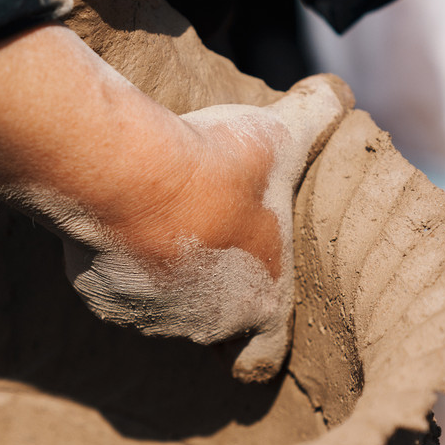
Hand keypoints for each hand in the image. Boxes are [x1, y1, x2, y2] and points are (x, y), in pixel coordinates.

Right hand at [62, 75, 351, 381]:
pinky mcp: (105, 301)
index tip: (249, 310)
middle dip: (208, 292)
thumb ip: (318, 114)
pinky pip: (114, 289)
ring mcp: (152, 318)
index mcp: (261, 303)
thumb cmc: (219, 166)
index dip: (259, 339)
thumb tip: (339, 88)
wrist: (133, 177)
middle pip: (209, 327)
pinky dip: (117, 266)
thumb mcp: (281, 135)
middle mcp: (208, 325)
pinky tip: (119, 224)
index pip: (264, 357)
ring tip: (157, 225)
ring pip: (159, 309)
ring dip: (161, 279)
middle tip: (201, 241)